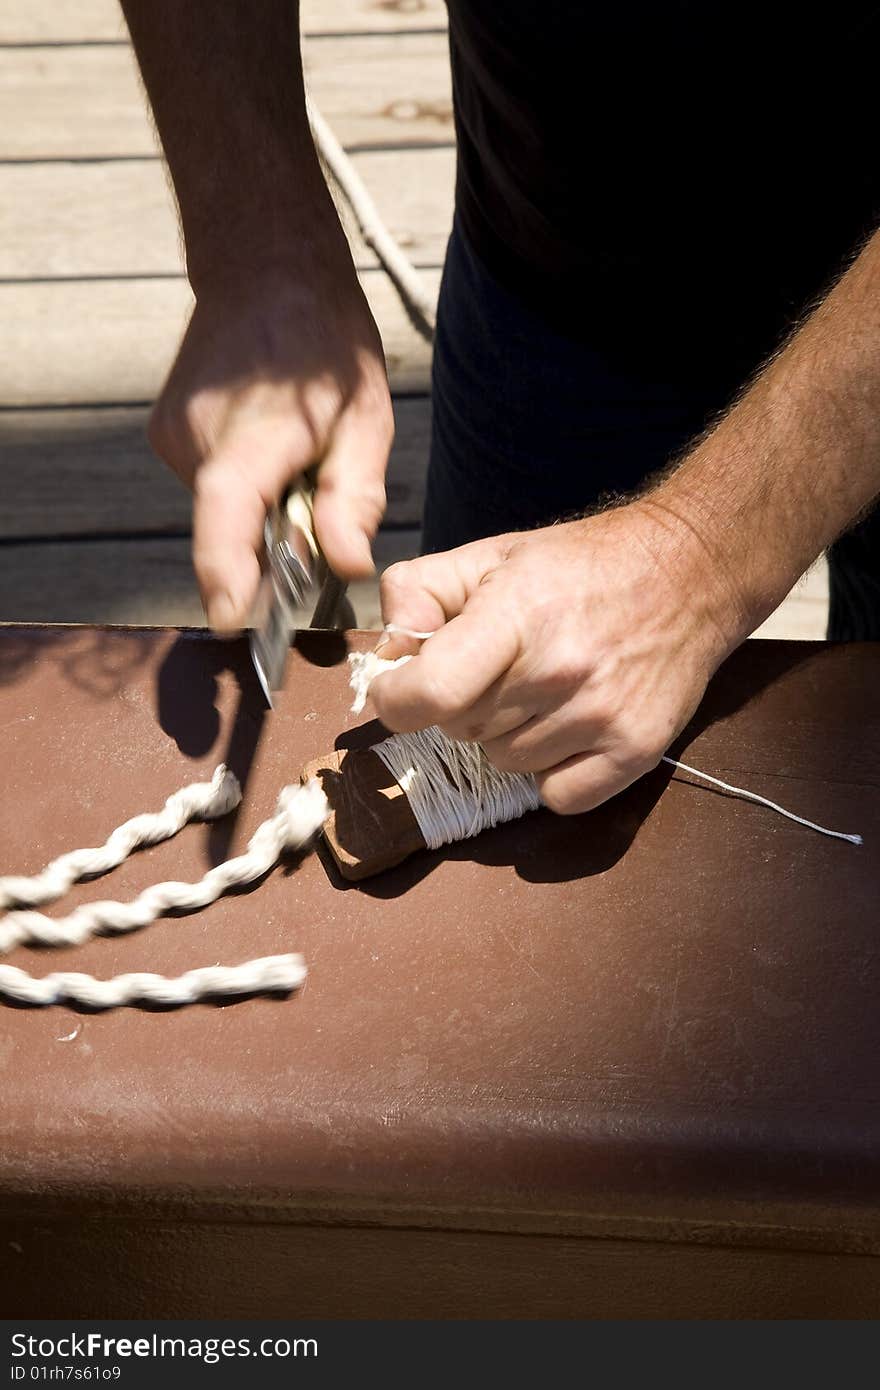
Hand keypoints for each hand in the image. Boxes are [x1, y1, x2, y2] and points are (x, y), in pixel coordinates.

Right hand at [148, 260, 392, 632]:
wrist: (265, 270)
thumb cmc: (327, 343)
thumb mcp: (366, 418)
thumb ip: (355, 499)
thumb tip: (346, 568)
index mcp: (257, 428)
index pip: (227, 512)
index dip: (226, 572)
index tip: (232, 621)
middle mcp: (198, 434)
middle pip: (232, 528)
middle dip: (274, 546)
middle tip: (318, 508)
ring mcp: (174, 435)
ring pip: (223, 511)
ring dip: (262, 511)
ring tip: (296, 456)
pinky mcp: (167, 436)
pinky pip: (212, 489)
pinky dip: (245, 490)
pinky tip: (270, 446)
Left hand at [370, 503, 746, 813]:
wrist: (688, 573)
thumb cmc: (580, 567)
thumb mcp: (489, 556)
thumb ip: (417, 593)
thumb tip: (387, 654)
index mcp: (516, 615)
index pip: (428, 693)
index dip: (395, 698)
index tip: (400, 687)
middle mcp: (560, 670)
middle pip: (460, 730)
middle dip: (462, 703)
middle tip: (499, 667)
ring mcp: (601, 717)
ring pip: (503, 763)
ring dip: (508, 735)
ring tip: (543, 689)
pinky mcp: (636, 751)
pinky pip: (556, 796)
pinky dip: (553, 771)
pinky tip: (569, 726)